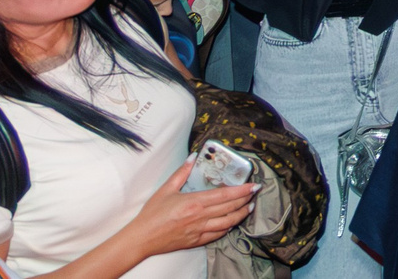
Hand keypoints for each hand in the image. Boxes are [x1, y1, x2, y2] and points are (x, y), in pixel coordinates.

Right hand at [128, 162, 254, 255]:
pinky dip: (228, 228)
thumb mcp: (166, 189)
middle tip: (255, 193)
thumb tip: (193, 156)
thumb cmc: (152, 214)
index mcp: (194, 202)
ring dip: (241, 215)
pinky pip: (217, 235)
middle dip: (245, 200)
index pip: (225, 195)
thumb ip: (181, 172)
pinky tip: (232, 223)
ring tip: (249, 207)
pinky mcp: (196, 241)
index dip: (242, 190)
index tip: (254, 185)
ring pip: (227, 223)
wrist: (142, 238)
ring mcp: (199, 231)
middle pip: (230, 208)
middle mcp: (200, 217)